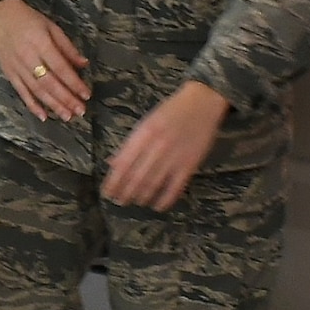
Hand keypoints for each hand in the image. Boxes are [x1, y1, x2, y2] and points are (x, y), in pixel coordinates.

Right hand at [0, 0, 89, 121]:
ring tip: (67, 116)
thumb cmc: (29, 20)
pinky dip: (32, 105)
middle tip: (80, 111)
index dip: (74, 83)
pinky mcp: (9, 74)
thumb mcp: (52, 27)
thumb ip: (67, 47)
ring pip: (37, 90)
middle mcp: (28, 58)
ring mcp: (17, 68)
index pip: (61, 68)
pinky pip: (21, 92)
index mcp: (41, 43)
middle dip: (66, 99)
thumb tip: (83, 65)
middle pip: (49, 83)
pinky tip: (43, 116)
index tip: (86, 94)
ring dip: (53, 105)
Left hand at [101, 81, 227, 210]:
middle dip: (125, 192)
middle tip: (118, 201)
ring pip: (153, 184)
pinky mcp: (190, 164)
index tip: (106, 192)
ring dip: (141, 196)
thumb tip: (112, 164)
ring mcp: (174, 157)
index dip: (113, 181)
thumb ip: (130, 144)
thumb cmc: (170, 111)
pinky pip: (175, 187)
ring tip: (135, 202)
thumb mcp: (146, 123)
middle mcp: (157, 147)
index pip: (123, 164)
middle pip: (136, 177)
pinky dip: (165, 199)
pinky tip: (157, 206)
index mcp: (143, 135)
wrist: (203, 102)